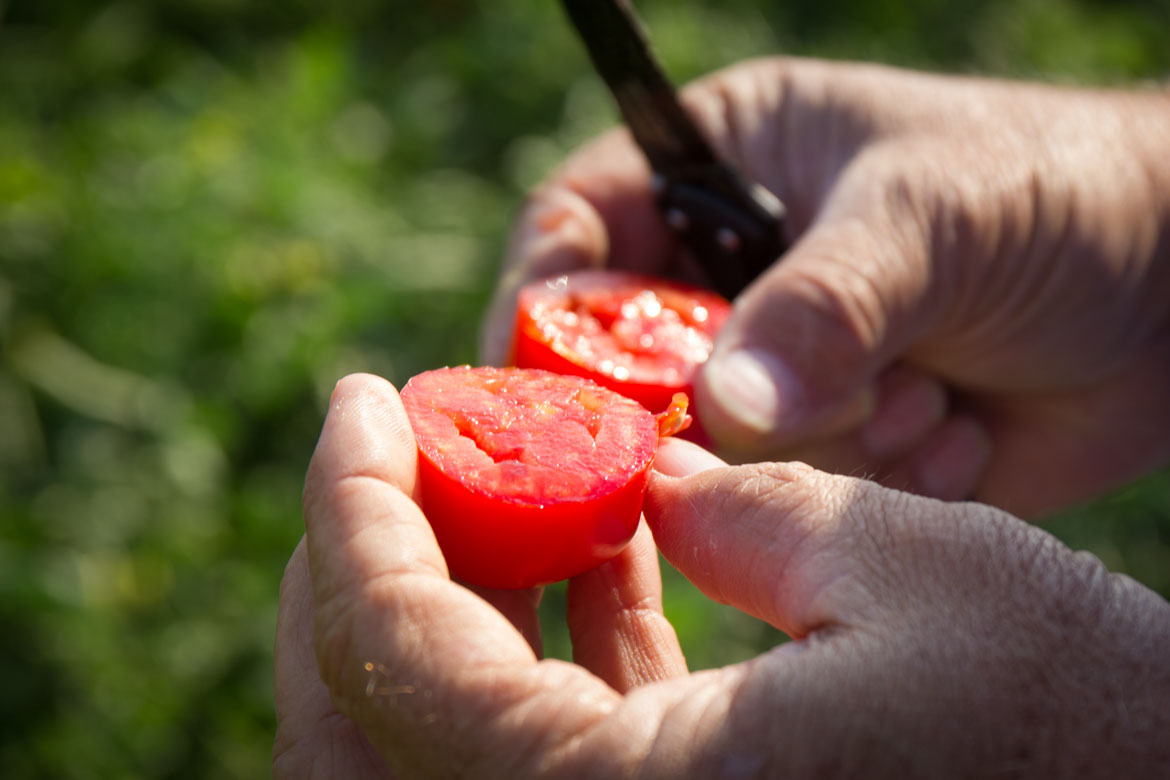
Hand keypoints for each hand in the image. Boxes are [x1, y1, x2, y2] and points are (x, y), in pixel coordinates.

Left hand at [274, 373, 1169, 776]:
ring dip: (450, 588)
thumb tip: (645, 481)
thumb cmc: (1075, 711)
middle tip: (387, 444)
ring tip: (494, 465)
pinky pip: (555, 736)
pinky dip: (544, 633)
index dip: (352, 515)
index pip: (394, 665)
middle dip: (364, 566)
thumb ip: (735, 513)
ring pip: (453, 731)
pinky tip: (595, 537)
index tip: (358, 399)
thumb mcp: (906, 569)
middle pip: (375, 726)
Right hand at [481, 58, 1169, 516]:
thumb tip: (724, 408)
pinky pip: (796, 491)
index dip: (548, 300)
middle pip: (630, 355)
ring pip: (719, 442)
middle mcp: (734, 272)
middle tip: (757, 419)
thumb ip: (822, 307)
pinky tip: (956, 429)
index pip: (581, 228)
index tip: (548, 376)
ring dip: (829, 434)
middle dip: (700, 399)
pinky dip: (879, 475)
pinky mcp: (830, 443)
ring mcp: (780, 367)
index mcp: (722, 168)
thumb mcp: (930, 219)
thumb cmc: (1053, 199)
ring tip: (929, 388)